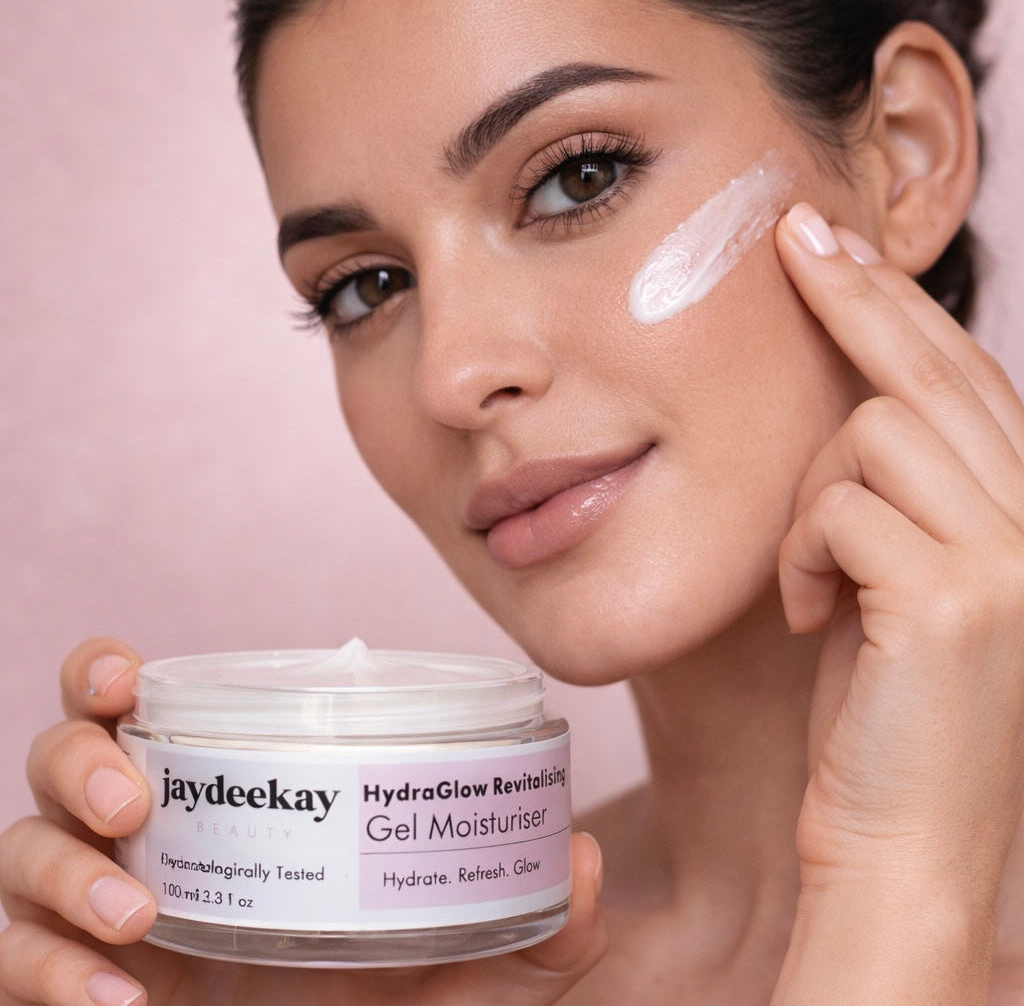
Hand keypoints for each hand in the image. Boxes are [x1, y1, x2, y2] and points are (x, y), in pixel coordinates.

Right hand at [0, 639, 606, 1005]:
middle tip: (132, 800)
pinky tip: (115, 1002)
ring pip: (21, 856)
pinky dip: (41, 974)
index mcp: (235, 797)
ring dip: (60, 875)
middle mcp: (155, 838)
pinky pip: (11, 963)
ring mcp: (106, 914)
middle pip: (57, 761)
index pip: (139, 707)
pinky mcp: (78, 988)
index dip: (105, 675)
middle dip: (76, 761)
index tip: (126, 678)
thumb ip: (543, 922)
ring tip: (141, 915)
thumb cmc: (403, 1005)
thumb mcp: (477, 962)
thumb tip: (583, 860)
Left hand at [772, 204, 1023, 1000]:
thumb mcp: (891, 585)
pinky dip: (802, 553)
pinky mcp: (958, 598)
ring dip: (810, 498)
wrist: (906, 845)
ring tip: (808, 580)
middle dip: (854, 296)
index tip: (829, 244)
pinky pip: (839, 507)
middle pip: (933, 369)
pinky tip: (810, 613)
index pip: (961, 378)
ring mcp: (1012, 555)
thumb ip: (894, 501)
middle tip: (794, 234)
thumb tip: (853, 411)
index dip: (894, 304)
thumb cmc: (880, 716)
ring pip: (874, 431)